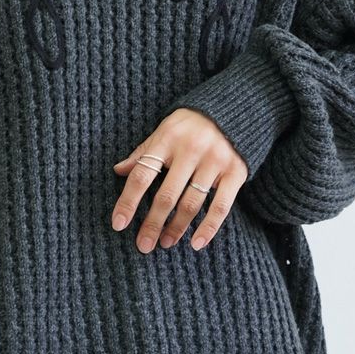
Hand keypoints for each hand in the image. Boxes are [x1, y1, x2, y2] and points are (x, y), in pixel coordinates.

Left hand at [112, 108, 247, 252]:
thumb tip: (118, 170)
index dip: (128, 201)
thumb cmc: (190, 125)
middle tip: (143, 245)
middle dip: (153, 224)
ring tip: (165, 243)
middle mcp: (191, 149)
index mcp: (167, 138)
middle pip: (167, 195)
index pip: (142, 174)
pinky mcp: (236, 171)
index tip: (119, 224)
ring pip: (191, 203)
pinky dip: (209, 228)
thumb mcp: (164, 130)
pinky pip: (221, 206)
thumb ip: (144, 152)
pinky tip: (196, 243)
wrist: (235, 107)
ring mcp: (215, 161)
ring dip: (176, 228)